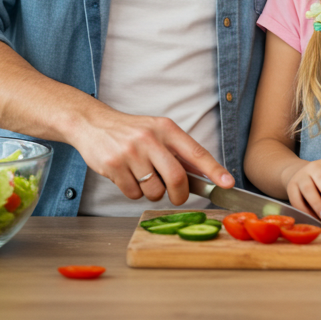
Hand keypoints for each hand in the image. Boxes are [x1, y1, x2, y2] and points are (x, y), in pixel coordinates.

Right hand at [69, 108, 232, 204]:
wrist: (92, 123)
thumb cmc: (130, 131)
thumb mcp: (156, 131)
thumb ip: (178, 152)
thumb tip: (205, 175)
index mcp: (166, 128)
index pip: (196, 152)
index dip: (214, 170)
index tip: (228, 184)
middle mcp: (150, 139)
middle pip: (177, 178)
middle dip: (180, 195)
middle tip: (176, 196)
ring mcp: (131, 153)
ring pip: (154, 191)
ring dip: (152, 193)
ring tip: (141, 177)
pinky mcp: (113, 166)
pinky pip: (133, 194)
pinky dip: (133, 192)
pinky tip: (126, 176)